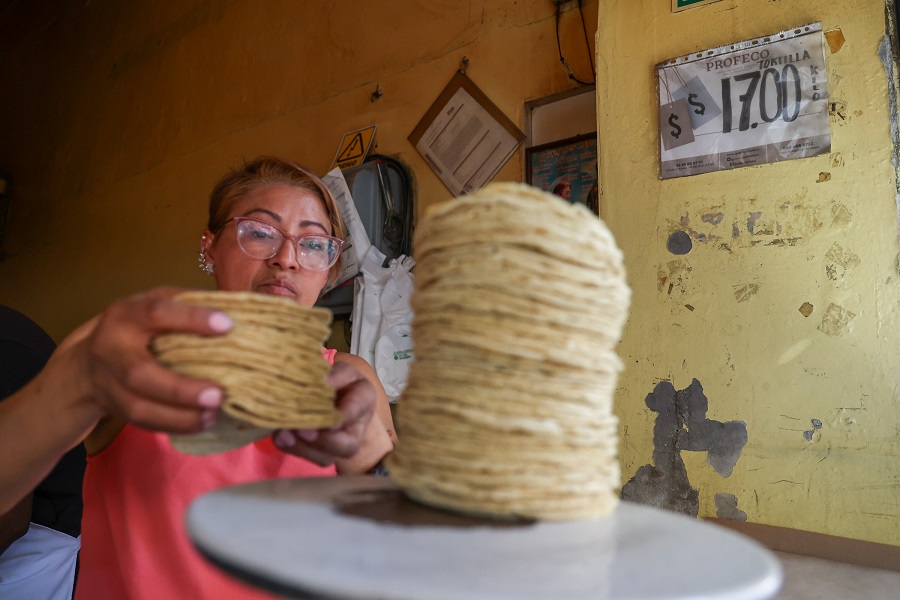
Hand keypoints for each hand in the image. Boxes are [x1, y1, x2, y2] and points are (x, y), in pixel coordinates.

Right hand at [66, 287, 232, 432]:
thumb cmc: (138, 326)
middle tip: (218, 394)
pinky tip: (202, 422)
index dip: (191, 319)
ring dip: (180, 416)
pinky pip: (143, 422)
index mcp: (126, 315)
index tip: (227, 325)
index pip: (156, 313)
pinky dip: (175, 426)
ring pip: (139, 407)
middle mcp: (110, 348)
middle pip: (139, 374)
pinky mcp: (114, 408)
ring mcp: (108, 383)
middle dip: (180, 388)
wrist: (87, 361)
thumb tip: (237, 309)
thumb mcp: (156, 301)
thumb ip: (189, 303)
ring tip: (214, 413)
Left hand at [272, 361, 379, 466]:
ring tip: (283, 434)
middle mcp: (355, 429)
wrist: (341, 398)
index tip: (329, 419)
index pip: (357, 409)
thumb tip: (323, 382)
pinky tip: (279, 436)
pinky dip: (292, 447)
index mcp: (364, 400)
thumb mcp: (343, 370)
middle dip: (323, 440)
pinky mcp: (319, 452)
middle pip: (347, 445)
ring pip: (325, 457)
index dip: (344, 416)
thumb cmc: (342, 381)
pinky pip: (308, 456)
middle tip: (301, 430)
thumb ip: (337, 375)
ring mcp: (338, 445)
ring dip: (303, 447)